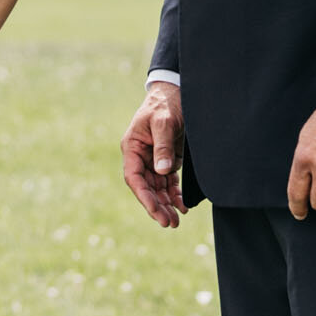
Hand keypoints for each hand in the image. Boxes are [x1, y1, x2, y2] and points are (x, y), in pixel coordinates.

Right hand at [121, 82, 184, 229]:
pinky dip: (174, 195)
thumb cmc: (165, 105)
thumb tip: (162, 170)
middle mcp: (141, 156)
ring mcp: (153, 159)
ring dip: (165, 204)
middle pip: (146, 187)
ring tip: (175, 221)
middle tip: (168, 223)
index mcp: (132, 147)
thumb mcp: (163, 122)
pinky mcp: (166, 160)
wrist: (176, 93)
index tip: (155, 209)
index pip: (134, 177)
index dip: (144, 196)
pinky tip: (182, 207)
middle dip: (157, 206)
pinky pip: (168, 182)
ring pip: (157, 188)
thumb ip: (162, 146)